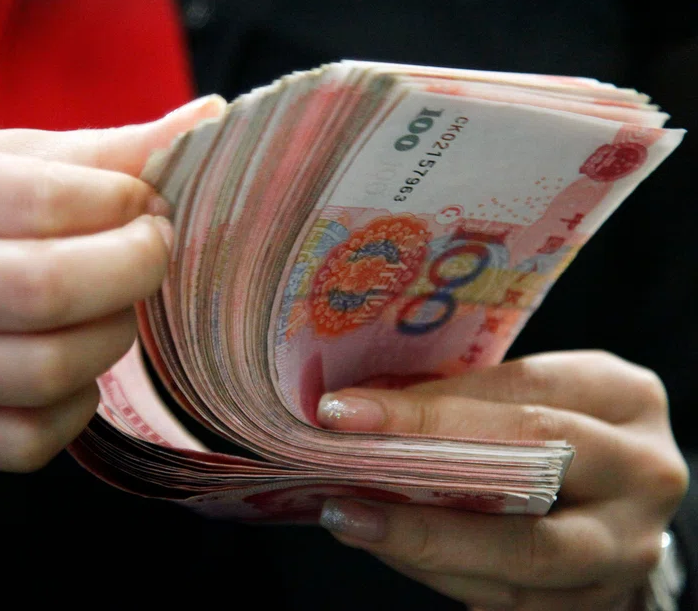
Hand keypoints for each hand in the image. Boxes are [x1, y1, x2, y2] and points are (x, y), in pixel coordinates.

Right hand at [0, 95, 223, 473]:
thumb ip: (93, 150)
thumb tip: (207, 120)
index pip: (47, 202)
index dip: (127, 204)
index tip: (146, 202)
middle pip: (49, 291)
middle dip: (135, 269)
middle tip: (150, 249)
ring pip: (49, 372)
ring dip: (113, 335)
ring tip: (112, 303)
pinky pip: (29, 440)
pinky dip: (78, 406)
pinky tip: (75, 366)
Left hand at [316, 351, 688, 610]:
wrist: (617, 495)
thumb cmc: (553, 427)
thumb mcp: (526, 392)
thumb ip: (462, 397)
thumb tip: (355, 411)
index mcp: (623, 396)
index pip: (522, 393)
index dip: (429, 406)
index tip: (343, 410)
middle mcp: (644, 472)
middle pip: (533, 473)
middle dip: (423, 469)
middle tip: (339, 469)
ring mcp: (629, 547)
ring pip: (523, 554)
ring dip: (421, 539)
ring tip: (347, 517)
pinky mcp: (600, 602)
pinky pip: (512, 601)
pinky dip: (440, 574)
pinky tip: (384, 547)